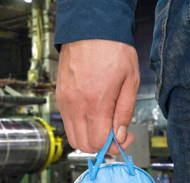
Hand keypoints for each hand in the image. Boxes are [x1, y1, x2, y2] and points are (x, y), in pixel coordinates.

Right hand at [56, 39, 139, 154]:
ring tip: (103, 126)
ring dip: (89, 138)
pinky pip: (67, 123)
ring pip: (73, 137)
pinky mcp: (60, 97)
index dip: (114, 147)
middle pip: (84, 145)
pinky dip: (80, 126)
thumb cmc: (112, 50)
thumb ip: (124, 112)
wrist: (90, 30)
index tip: (124, 139)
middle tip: (115, 136)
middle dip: (101, 146)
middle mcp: (76, 106)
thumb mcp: (130, 81)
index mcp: (95, 103)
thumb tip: (121, 136)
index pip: (99, 142)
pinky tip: (92, 116)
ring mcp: (65, 102)